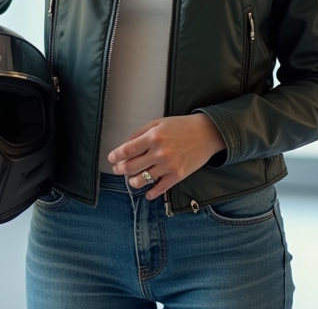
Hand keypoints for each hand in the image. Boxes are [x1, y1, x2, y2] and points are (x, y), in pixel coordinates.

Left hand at [107, 114, 225, 199]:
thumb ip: (140, 134)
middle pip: (130, 167)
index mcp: (153, 137)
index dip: (115, 156)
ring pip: (142, 180)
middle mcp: (160, 152)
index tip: (111, 158)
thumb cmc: (181, 126)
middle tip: (117, 169)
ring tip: (132, 179)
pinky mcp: (177, 176)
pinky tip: (147, 192)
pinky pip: (159, 189)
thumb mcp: (158, 123)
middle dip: (120, 169)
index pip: (127, 150)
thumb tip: (125, 145)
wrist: (206, 134)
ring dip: (132, 181)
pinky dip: (150, 193)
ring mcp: (168, 166)